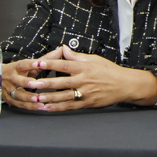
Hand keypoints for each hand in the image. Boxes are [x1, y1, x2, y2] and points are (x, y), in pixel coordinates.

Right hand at [2, 48, 64, 110]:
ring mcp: (10, 90)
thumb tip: (62, 50)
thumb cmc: (18, 71)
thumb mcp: (29, 64)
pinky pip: (20, 104)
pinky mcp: (10, 100)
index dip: (30, 64)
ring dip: (29, 97)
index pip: (23, 64)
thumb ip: (46, 59)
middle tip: (37, 84)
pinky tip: (40, 107)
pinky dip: (31, 106)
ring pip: (18, 94)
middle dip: (27, 82)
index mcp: (17, 67)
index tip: (38, 64)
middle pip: (18, 80)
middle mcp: (12, 78)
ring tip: (39, 99)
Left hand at [7, 46, 156, 111]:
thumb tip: (63, 49)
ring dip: (48, 98)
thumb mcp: (94, 59)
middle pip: (61, 82)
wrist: (124, 85)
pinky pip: (69, 106)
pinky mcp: (87, 103)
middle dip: (45, 83)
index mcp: (84, 68)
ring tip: (35, 98)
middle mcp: (83, 81)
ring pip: (63, 96)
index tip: (38, 62)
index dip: (50, 64)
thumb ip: (77, 56)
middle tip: (31, 83)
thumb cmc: (109, 70)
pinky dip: (57, 108)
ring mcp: (85, 93)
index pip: (64, 65)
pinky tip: (47, 108)